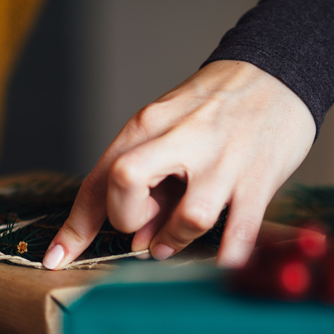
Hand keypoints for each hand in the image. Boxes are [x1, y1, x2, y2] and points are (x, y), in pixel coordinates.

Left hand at [42, 60, 315, 269]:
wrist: (278, 71)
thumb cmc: (212, 110)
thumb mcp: (167, 132)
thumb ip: (147, 183)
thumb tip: (138, 243)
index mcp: (147, 126)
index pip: (99, 179)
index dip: (74, 227)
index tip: (56, 260)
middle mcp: (182, 138)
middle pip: (126, 181)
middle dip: (125, 218)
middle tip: (140, 229)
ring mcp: (223, 159)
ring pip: (189, 216)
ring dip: (175, 240)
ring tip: (172, 243)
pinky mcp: (259, 178)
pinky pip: (241, 229)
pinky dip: (229, 255)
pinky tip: (222, 262)